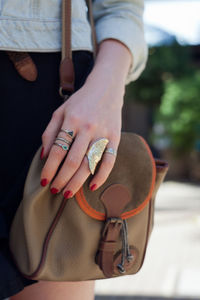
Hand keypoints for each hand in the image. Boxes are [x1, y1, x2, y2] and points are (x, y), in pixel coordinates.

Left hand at [40, 39, 131, 197]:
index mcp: (71, 120)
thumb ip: (50, 132)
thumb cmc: (81, 102)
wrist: (106, 88)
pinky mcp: (115, 137)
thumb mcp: (60, 111)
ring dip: (77, 182)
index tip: (44, 181)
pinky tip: (92, 186)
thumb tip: (44, 156)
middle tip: (55, 190)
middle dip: (62, 179)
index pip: (57, 151)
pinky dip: (102, 176)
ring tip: (68, 193)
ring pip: (89, 164)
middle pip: (73, 161)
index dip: (49, 168)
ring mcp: (103, 133)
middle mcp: (87, 128)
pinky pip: (110, 161)